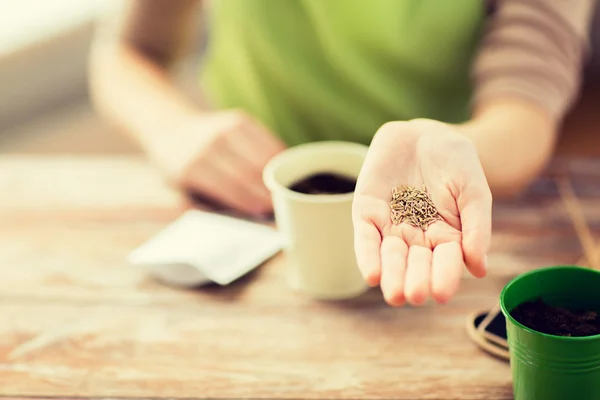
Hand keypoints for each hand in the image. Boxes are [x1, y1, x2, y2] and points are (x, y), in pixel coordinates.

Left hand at [151, 110, 285, 215]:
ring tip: (288, 189)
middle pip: (249, 173)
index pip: (230, 189)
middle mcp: (208, 145)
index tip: (269, 212)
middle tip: (286, 205)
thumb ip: (210, 204)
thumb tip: (250, 217)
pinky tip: (286, 167)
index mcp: (191, 168)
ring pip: (261, 156)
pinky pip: (266, 139)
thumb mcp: (183, 189)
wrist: (173, 128)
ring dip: (278, 174)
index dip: (253, 202)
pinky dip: (278, 155)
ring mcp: (225, 129)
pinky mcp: (239, 119)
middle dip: (269, 191)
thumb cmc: (181, 168)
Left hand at [352, 119, 491, 305]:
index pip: (445, 262)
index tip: (441, 294)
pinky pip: (365, 238)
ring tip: (394, 294)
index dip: (443, 277)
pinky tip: (372, 274)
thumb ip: (476, 227)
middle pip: (416, 264)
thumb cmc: (455, 163)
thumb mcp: (473, 191)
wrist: (423, 134)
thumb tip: (478, 269)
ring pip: (390, 256)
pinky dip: (368, 255)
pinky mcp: (368, 213)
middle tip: (414, 296)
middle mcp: (417, 238)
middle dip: (415, 280)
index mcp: (446, 237)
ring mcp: (391, 227)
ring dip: (391, 275)